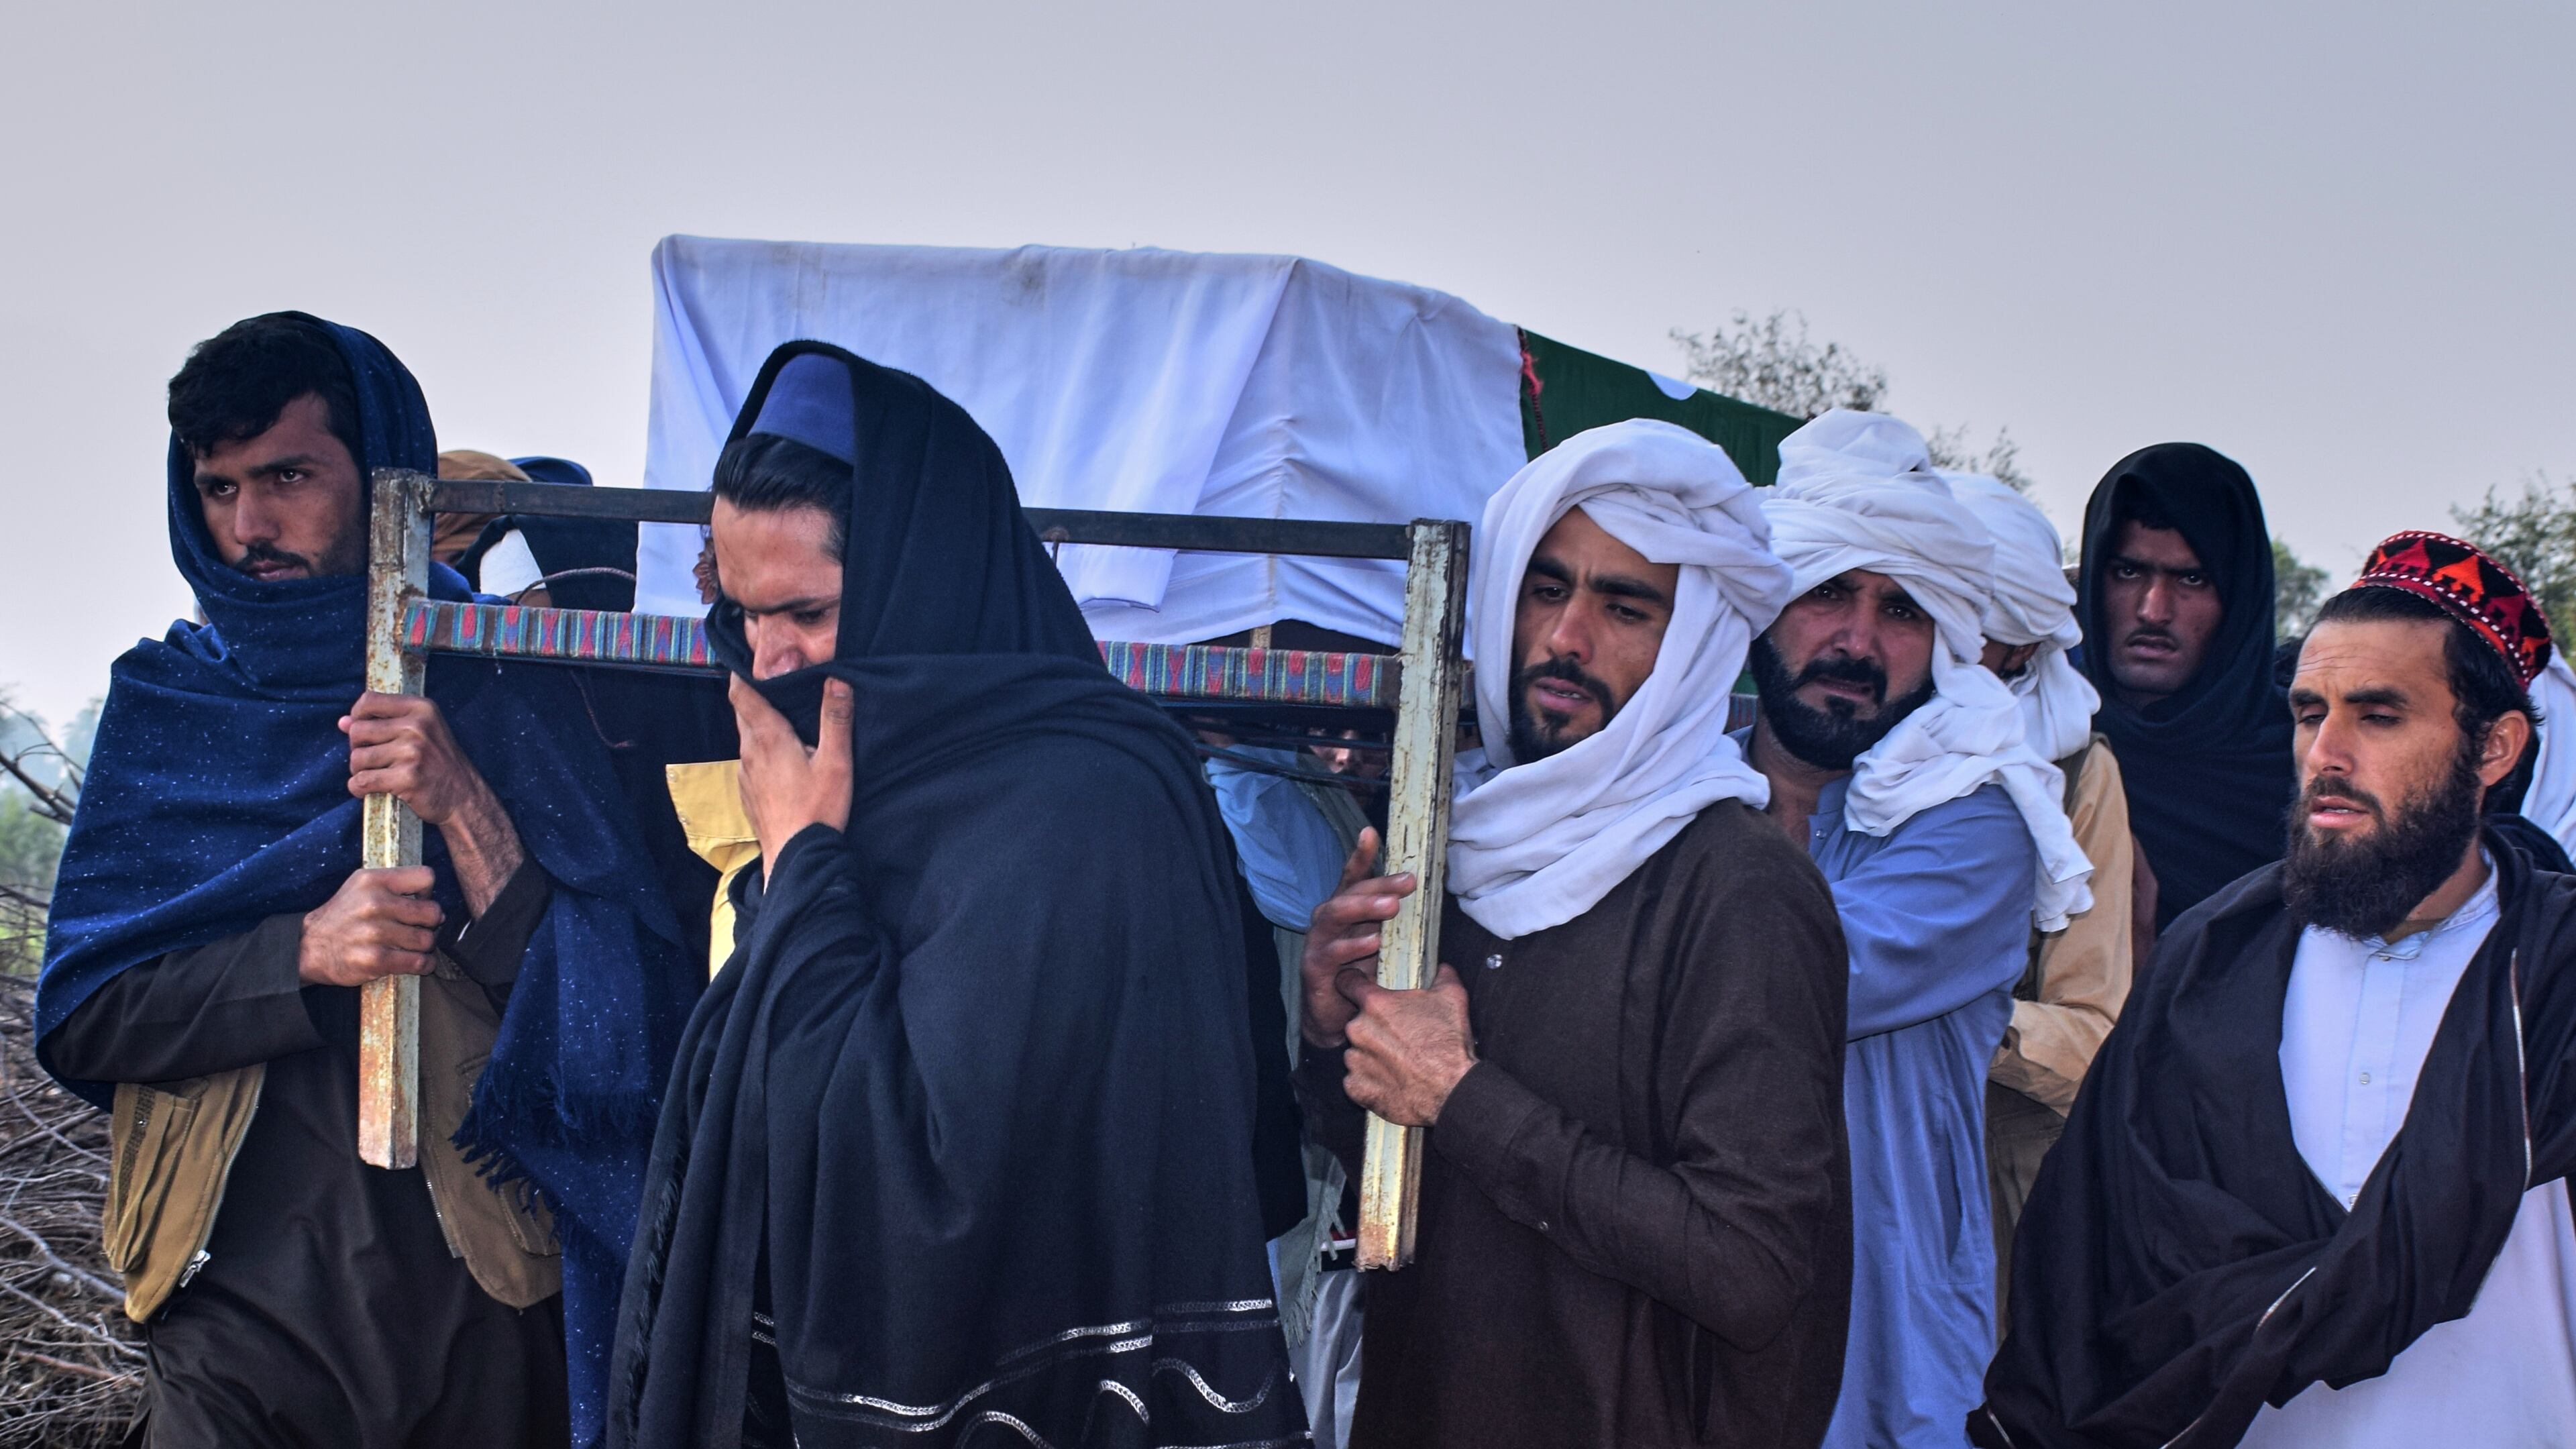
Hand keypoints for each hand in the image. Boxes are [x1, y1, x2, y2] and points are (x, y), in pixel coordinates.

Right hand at [300, 866, 443, 985]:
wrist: (309, 947)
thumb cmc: (343, 916)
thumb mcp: (362, 885)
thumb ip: (396, 885)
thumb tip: (437, 906)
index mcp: (373, 881)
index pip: (426, 877)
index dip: (428, 892)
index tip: (418, 901)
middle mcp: (375, 904)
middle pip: (432, 912)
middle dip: (429, 923)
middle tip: (417, 928)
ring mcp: (375, 933)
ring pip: (427, 940)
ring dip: (424, 946)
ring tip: (411, 945)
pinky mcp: (376, 960)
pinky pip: (419, 962)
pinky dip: (424, 964)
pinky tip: (417, 962)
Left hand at [343, 693, 494, 828]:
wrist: (463, 796)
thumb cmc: (439, 763)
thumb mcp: (421, 732)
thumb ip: (382, 723)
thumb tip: (342, 722)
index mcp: (421, 708)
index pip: (369, 701)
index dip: (357, 717)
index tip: (364, 733)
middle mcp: (417, 726)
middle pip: (358, 731)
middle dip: (358, 748)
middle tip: (373, 759)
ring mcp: (413, 752)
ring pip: (357, 758)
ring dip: (359, 771)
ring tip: (376, 775)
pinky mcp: (407, 778)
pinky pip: (362, 781)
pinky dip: (358, 788)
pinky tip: (368, 790)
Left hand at [732, 675, 853, 874]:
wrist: (794, 856)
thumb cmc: (817, 809)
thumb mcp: (836, 762)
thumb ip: (836, 719)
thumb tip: (837, 679)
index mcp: (768, 737)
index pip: (742, 693)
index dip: (742, 672)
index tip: (749, 657)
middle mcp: (750, 751)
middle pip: (742, 711)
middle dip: (752, 692)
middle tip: (771, 678)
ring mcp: (746, 773)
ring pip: (745, 735)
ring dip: (757, 720)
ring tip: (777, 712)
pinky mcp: (748, 791)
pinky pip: (749, 759)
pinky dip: (759, 746)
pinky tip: (778, 753)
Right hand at [1299, 828, 1414, 1047]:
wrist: (1336, 1016)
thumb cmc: (1361, 973)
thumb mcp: (1381, 941)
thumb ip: (1393, 920)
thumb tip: (1426, 898)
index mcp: (1345, 908)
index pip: (1353, 877)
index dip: (1361, 854)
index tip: (1371, 833)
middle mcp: (1328, 918)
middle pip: (1351, 892)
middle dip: (1380, 884)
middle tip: (1409, 882)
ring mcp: (1318, 940)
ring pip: (1338, 914)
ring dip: (1366, 907)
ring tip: (1392, 907)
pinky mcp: (1315, 966)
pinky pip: (1333, 951)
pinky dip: (1354, 946)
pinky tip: (1373, 942)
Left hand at [1339, 964, 1475, 1125]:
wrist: (1450, 1091)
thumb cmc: (1448, 1046)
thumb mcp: (1452, 998)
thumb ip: (1442, 976)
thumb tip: (1443, 969)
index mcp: (1375, 1004)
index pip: (1347, 982)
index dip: (1353, 983)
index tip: (1357, 988)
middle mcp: (1358, 1030)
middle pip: (1357, 1021)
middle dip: (1375, 1026)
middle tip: (1399, 1036)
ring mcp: (1355, 1060)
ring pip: (1357, 1051)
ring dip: (1372, 1054)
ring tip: (1399, 1061)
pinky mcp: (1356, 1087)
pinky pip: (1357, 1079)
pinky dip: (1370, 1080)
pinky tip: (1392, 1079)